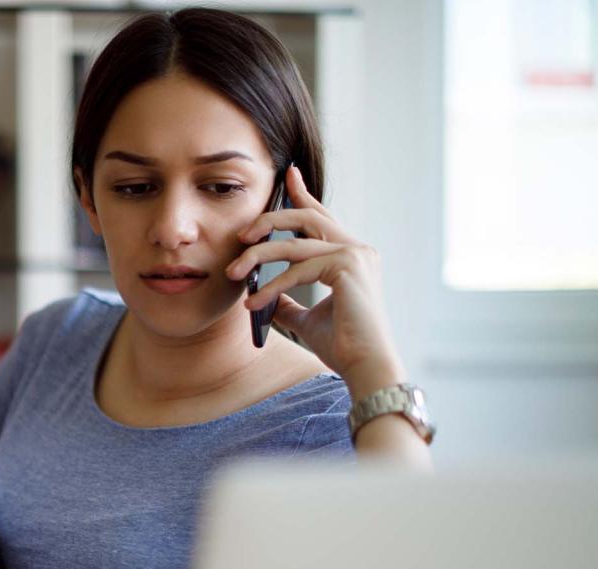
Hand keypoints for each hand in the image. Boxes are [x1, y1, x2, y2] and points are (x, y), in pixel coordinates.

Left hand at [227, 164, 404, 393]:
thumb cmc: (342, 345)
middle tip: (241, 236)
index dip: (303, 193)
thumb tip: (265, 297)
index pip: (322, 217)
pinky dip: (272, 286)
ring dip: (257, 257)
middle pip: (305, 217)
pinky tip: (254, 304)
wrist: (364, 366)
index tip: (288, 174)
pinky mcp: (348, 267)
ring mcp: (355, 255)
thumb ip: (289, 303)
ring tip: (233, 273)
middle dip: (268, 221)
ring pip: (294, 243)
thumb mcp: (306, 319)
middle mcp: (357, 249)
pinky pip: (298, 268)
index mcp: (351, 255)